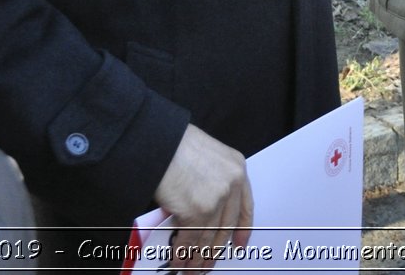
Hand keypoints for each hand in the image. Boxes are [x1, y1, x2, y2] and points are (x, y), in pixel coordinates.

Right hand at [155, 124, 252, 270]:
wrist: (159, 141)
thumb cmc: (175, 143)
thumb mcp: (207, 155)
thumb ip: (213, 180)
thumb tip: (204, 208)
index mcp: (237, 168)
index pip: (245, 207)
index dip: (242, 230)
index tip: (239, 245)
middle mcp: (231, 184)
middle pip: (225, 227)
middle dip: (214, 250)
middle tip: (207, 263)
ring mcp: (215, 199)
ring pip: (208, 237)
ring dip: (198, 258)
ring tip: (191, 269)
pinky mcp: (197, 211)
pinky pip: (190, 239)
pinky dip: (182, 254)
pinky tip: (178, 262)